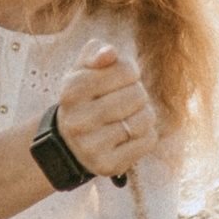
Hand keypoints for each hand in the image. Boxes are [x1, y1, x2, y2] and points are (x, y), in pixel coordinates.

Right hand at [55, 43, 157, 180]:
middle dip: (138, 94)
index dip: (130, 72)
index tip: (122, 79)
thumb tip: (109, 53)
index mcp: (71, 91)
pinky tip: (132, 135)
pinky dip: (147, 135)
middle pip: (137, 95)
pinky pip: (147, 141)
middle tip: (127, 100)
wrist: (71, 143)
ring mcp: (91, 146)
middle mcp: (77, 121)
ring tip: (130, 117)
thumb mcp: (84, 71)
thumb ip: (96, 53)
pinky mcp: (107, 165)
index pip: (125, 70)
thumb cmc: (86, 98)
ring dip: (145, 115)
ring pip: (144, 120)